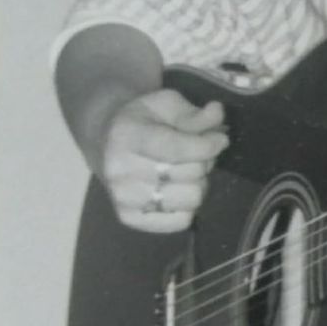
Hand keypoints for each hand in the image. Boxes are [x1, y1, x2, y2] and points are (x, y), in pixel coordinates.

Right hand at [98, 89, 228, 232]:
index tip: (221, 139)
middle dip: (203, 161)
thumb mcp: (166, 104)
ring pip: (191, 199)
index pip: (177, 148)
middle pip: (190, 174)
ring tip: (187, 171)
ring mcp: (122, 198)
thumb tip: (218, 113)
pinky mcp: (129, 218)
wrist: (105, 141)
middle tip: (197, 153)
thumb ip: (194, 113)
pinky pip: (180, 221)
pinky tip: (178, 189)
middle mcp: (120, 170)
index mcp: (126, 135)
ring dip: (198, 183)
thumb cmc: (142, 120)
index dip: (208, 146)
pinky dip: (188, 206)